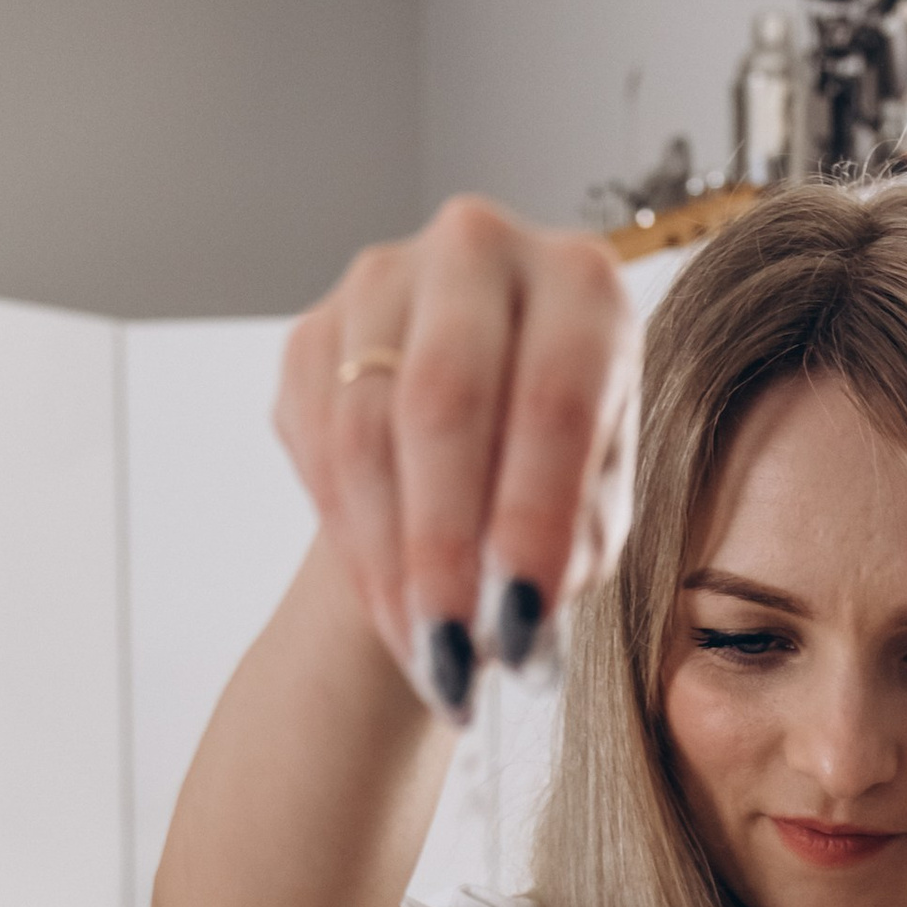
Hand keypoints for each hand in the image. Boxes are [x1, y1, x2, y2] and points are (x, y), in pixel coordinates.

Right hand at [277, 198, 639, 690]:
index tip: (520, 622)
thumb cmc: (555, 482)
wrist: (469, 455)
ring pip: (365, 430)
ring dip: (390, 565)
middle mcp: (481, 248)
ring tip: (427, 658)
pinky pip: (315, 444)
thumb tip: (517, 621)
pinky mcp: (314, 329)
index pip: (554, 397)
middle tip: (452, 654)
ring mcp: (384, 278)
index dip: (533, 517)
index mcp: (582, 284)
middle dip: (443, 545)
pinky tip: (389, 606)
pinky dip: (351, 542)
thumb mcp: (592, 518)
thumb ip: (569, 551)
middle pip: (443, 398)